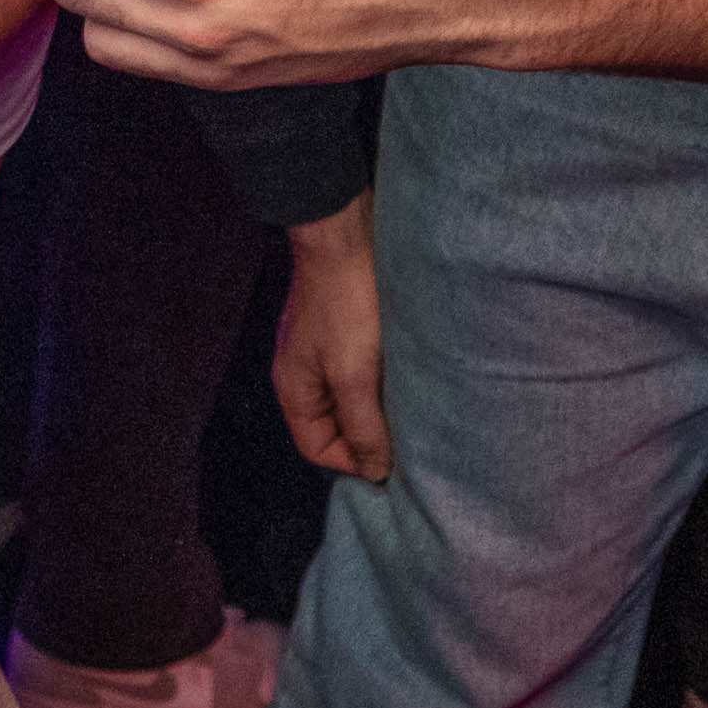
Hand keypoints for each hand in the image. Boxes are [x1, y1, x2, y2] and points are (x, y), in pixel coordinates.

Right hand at [273, 197, 389, 479]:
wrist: (346, 236)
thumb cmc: (345, 304)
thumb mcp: (353, 373)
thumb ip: (362, 426)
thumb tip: (375, 471)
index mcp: (294, 390)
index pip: (318, 450)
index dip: (352, 463)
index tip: (393, 461)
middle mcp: (304, 375)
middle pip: (335, 427)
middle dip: (369, 437)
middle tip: (410, 439)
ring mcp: (324, 353)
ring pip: (352, 400)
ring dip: (380, 408)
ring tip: (413, 410)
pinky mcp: (345, 332)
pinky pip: (363, 374)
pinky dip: (384, 383)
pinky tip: (408, 378)